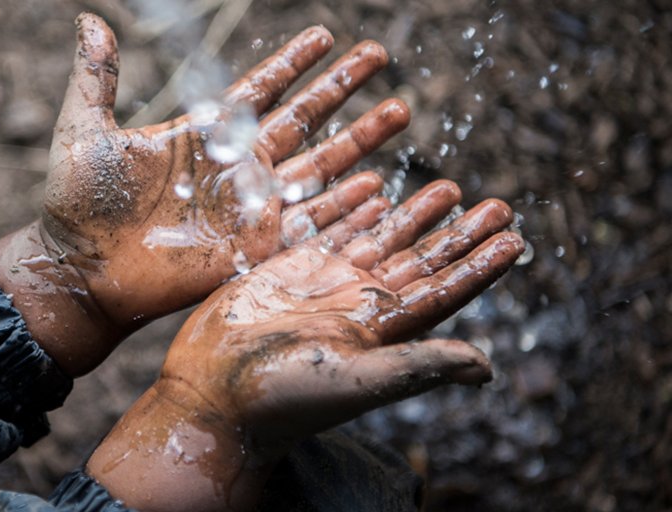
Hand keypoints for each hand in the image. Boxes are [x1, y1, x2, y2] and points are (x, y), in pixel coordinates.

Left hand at [0, 13, 409, 374]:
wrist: (78, 272)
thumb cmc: (75, 205)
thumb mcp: (85, 130)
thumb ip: (96, 76)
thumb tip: (90, 18)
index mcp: (202, 136)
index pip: (260, 89)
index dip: (292, 62)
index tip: (324, 33)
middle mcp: (235, 169)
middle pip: (303, 120)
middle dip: (342, 89)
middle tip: (380, 55)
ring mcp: (249, 209)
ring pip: (320, 166)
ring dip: (361, 140)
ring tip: (401, 110)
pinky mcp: (255, 249)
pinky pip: (313, 225)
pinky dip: (349, 207)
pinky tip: (382, 186)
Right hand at [87, 183, 524, 510]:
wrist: (213, 391)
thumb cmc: (284, 398)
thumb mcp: (358, 380)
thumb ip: (419, 364)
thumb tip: (487, 367)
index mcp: (383, 333)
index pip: (444, 292)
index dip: (480, 266)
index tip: (516, 239)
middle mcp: (359, 306)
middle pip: (422, 261)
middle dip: (458, 233)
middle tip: (498, 204)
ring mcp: (324, 285)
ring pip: (381, 241)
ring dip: (416, 216)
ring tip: (450, 187)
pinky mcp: (286, 269)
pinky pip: (331, 231)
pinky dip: (356, 211)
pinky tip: (380, 191)